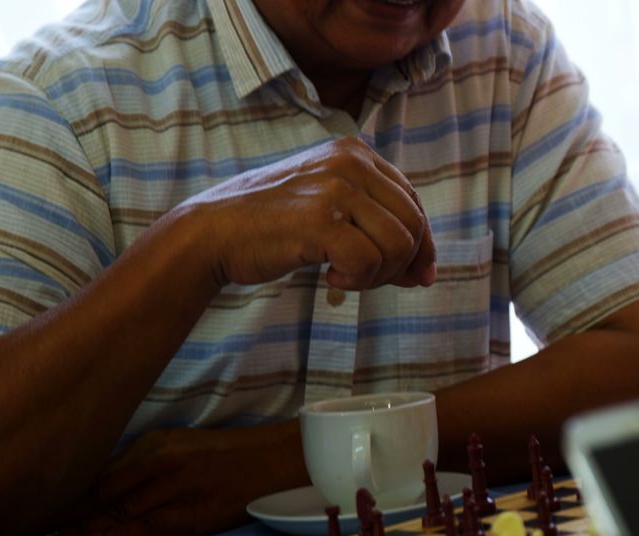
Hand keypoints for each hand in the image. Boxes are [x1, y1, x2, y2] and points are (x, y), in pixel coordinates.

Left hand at [22, 422, 306, 535]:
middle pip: (102, 494)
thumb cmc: (222, 455)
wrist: (272, 460)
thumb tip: (101, 487)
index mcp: (154, 445)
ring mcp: (178, 487)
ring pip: (120, 511)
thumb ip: (140, 465)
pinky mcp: (195, 511)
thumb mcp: (176, 448)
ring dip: (81, 531)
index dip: (66, 496)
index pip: (100, 473)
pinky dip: (119, 533)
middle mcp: (161, 463)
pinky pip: (149, 525)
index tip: (35, 513)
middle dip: (64, 518)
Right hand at [177, 136, 436, 290]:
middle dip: (400, 264)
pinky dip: (356, 280)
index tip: (415, 275)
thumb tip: (426, 273)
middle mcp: (350, 162)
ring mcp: (336, 188)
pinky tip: (330, 275)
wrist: (213, 231)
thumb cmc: (272, 224)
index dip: (421, 244)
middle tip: (368, 280)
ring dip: (378, 274)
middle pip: (413, 225)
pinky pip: (369, 262)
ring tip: (346, 275)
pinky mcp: (321, 220)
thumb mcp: (329, 206)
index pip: (413, 201)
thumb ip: (375, 224)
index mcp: (355, 152)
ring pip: (398, 245)